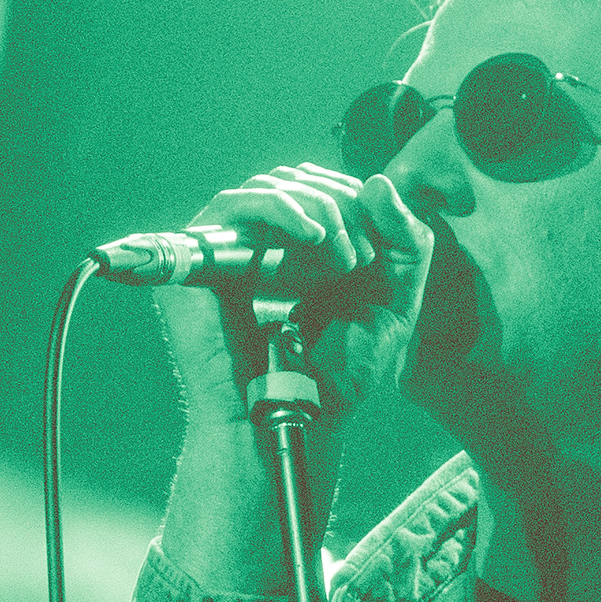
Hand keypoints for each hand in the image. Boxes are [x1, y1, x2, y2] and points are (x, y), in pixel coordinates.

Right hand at [154, 164, 432, 592]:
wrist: (299, 420)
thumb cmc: (342, 376)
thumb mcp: (395, 300)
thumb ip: (403, 239)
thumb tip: (379, 181)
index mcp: (299, 253)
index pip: (322, 190)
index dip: (355, 200)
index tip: (380, 244)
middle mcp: (259, 246)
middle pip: (297, 181)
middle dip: (341, 205)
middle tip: (364, 255)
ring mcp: (225, 251)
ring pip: (269, 186)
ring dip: (318, 210)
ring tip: (346, 257)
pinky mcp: (197, 260)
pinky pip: (234, 204)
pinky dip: (281, 209)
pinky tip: (317, 238)